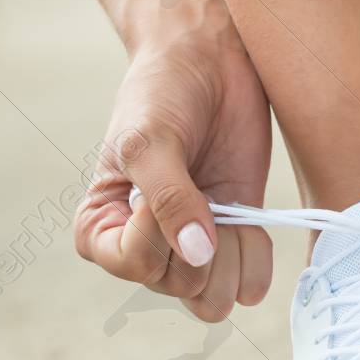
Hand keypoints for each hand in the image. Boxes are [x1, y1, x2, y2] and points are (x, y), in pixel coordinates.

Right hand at [75, 7, 272, 321]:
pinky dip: (257, 257)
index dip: (157, 232)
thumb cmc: (162, 92)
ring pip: (213, 298)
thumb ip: (169, 199)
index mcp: (102, 227)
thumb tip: (197, 255)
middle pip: (179, 288)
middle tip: (203, 190)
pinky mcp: (236, 233)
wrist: (210, 60)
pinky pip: (250, 281)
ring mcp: (193, 244)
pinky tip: (250, 221)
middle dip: (201, 245)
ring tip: (229, 210)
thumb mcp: (150, 141)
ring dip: (231, 259)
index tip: (166, 180)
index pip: (132, 266)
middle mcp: (145, 245)